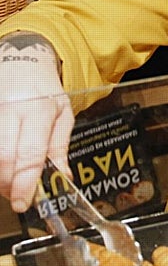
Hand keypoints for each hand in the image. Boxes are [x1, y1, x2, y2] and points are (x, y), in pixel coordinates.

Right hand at [0, 32, 74, 212]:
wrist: (21, 64)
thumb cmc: (44, 91)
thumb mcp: (64, 114)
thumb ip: (60, 147)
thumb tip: (63, 178)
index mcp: (38, 110)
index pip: (30, 153)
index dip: (25, 182)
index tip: (23, 201)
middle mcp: (11, 110)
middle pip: (4, 157)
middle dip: (8, 184)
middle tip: (16, 195)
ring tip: (10, 180)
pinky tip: (4, 167)